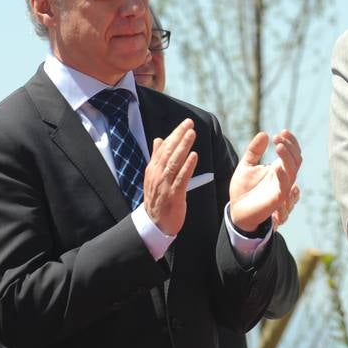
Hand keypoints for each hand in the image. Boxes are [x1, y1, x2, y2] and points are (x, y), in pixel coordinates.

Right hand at [143, 119, 197, 235]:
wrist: (154, 224)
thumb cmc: (157, 198)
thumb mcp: (154, 176)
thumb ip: (157, 157)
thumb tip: (159, 139)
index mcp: (153, 169)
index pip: (164, 147)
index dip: (174, 134)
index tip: (185, 123)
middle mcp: (157, 174)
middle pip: (169, 152)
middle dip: (179, 136)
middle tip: (189, 123)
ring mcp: (165, 184)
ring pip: (174, 162)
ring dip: (183, 147)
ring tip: (192, 134)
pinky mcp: (174, 195)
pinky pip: (181, 178)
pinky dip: (187, 166)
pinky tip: (194, 156)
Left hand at [230, 129, 301, 232]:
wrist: (236, 210)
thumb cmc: (243, 189)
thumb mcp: (246, 165)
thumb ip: (254, 150)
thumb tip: (264, 134)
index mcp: (278, 169)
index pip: (292, 153)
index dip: (290, 141)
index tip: (282, 131)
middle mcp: (283, 177)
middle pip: (296, 159)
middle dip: (290, 146)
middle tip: (279, 137)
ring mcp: (281, 188)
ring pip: (293, 171)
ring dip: (288, 157)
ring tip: (278, 146)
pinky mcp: (277, 199)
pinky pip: (285, 187)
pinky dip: (283, 176)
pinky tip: (277, 166)